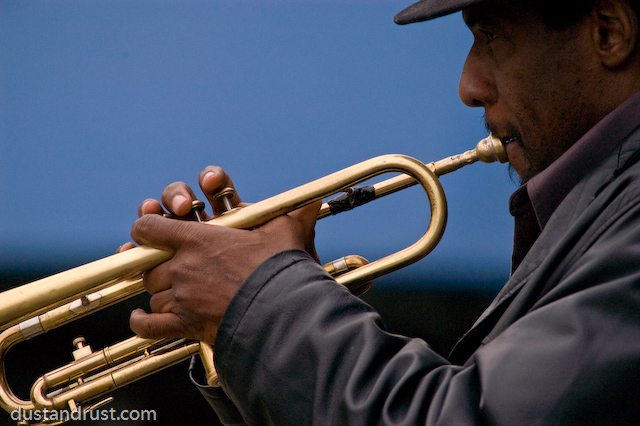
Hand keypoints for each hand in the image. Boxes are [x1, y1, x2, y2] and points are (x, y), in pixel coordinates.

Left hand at [127, 166, 319, 344]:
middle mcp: (182, 266)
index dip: (147, 227)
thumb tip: (314, 201)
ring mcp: (181, 296)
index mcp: (197, 239)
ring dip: (161, 292)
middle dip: (159, 265)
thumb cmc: (282, 268)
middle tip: (177, 266)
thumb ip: (293, 213)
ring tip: (178, 293)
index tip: (153, 231)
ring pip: (153, 293)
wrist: (282, 310)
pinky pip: (150, 326)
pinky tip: (140, 319)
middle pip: (149, 263)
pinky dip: (142, 323)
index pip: (149, 228)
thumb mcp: (286, 232)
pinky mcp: (186, 324)